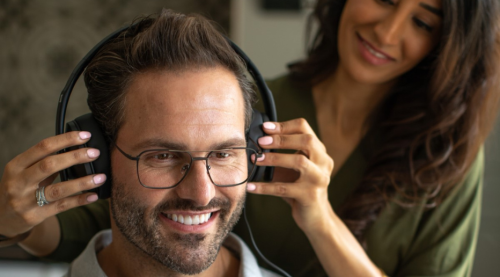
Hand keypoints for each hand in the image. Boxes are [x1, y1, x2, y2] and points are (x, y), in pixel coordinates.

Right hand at [0, 131, 105, 237]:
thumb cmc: (18, 189)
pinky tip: (94, 195)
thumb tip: (75, 147)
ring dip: (82, 182)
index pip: (43, 147)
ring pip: (58, 189)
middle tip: (95, 153)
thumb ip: (44, 161)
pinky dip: (80, 200)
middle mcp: (19, 182)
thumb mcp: (23, 172)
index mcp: (16, 165)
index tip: (85, 136)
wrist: (0, 219)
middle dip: (75, 157)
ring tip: (101, 177)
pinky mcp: (34, 216)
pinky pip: (62, 206)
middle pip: (49, 165)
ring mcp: (25, 201)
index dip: (66, 140)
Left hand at [247, 118, 334, 232]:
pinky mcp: (310, 196)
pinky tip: (251, 187)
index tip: (265, 127)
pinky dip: (265, 187)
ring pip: (299, 161)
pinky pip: (284, 188)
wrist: (316, 217)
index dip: (285, 125)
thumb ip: (281, 155)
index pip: (305, 128)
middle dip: (282, 139)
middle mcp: (323, 163)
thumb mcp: (293, 169)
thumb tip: (255, 144)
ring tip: (256, 159)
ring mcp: (319, 179)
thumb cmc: (300, 189)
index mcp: (320, 152)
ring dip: (274, 158)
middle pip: (307, 141)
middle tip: (261, 141)